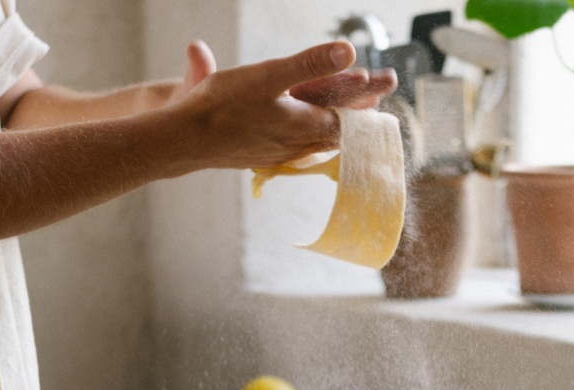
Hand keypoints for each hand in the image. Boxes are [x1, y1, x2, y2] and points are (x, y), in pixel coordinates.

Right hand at [165, 40, 393, 170]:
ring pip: (319, 137)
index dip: (367, 96)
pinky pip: (299, 145)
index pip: (348, 112)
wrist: (187, 141)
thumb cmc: (222, 107)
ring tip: (350, 113)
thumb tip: (347, 51)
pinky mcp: (264, 154)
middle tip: (375, 93)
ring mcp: (280, 152)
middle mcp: (296, 143)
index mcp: (303, 123)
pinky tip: (309, 135)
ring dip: (336, 122)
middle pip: (338, 126)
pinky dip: (312, 134)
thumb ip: (310, 64)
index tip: (386, 83)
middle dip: (358, 108)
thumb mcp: (269, 76)